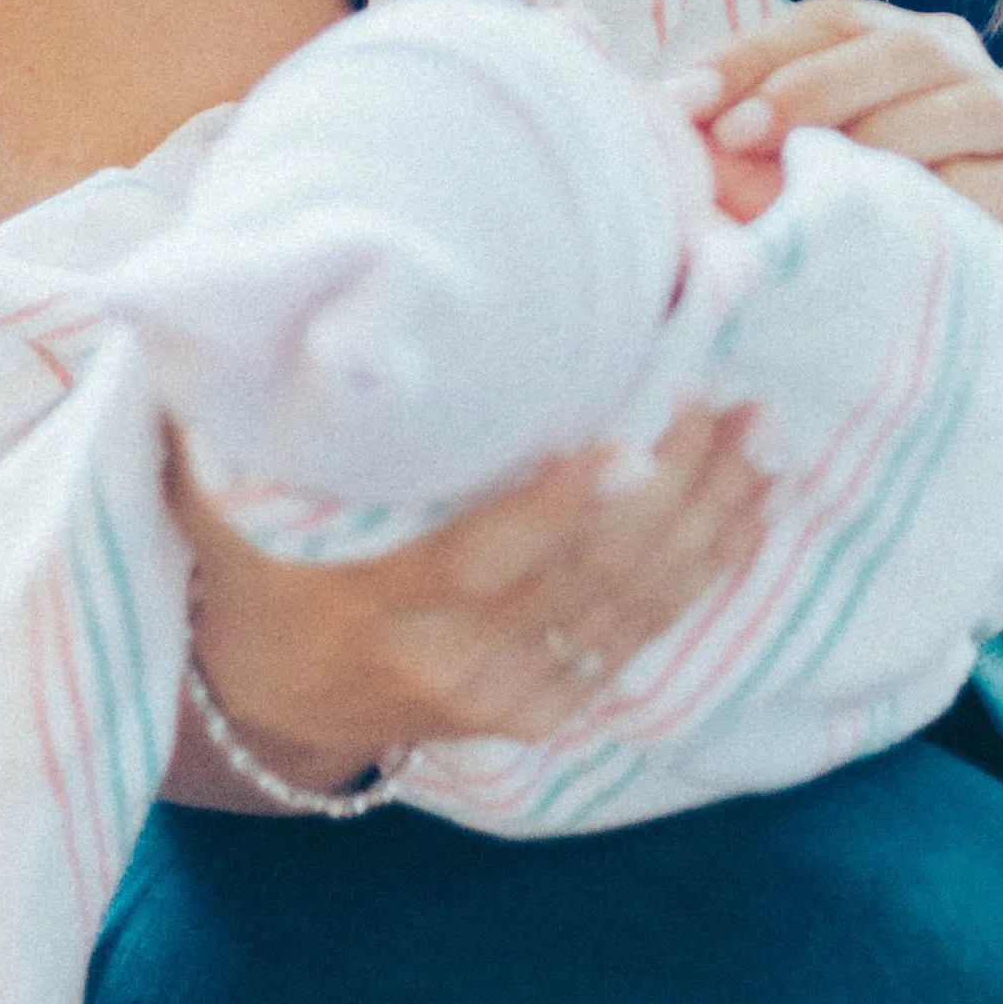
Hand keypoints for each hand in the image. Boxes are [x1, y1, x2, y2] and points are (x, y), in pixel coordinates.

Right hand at [163, 402, 768, 806]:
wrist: (261, 693)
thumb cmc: (256, 551)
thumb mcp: (239, 487)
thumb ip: (284, 411)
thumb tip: (313, 290)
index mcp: (374, 601)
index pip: (482, 557)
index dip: (561, 506)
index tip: (631, 439)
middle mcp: (445, 660)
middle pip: (582, 577)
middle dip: (673, 489)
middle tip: (736, 403)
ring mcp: (498, 697)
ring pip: (625, 609)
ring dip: (708, 522)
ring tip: (763, 440)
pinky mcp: (538, 714)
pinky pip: (634, 641)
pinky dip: (700, 573)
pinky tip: (748, 511)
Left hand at [680, 0, 1002, 258]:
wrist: (954, 323)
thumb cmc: (851, 234)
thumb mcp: (790, 176)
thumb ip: (741, 143)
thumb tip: (660, 120)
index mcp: (904, 47)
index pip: (837, 19)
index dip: (758, 51)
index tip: (685, 102)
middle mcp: (969, 72)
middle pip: (908, 47)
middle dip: (815, 86)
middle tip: (736, 138)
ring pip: (968, 104)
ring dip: (881, 141)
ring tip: (809, 188)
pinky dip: (946, 202)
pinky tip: (887, 231)